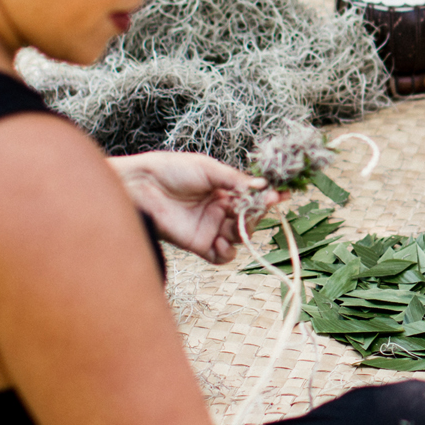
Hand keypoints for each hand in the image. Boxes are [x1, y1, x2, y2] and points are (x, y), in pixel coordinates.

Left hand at [109, 151, 262, 264]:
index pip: (252, 197)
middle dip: (257, 214)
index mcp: (224, 190)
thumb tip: (263, 185)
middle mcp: (219, 210)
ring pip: (239, 237)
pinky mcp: (198, 244)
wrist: (142, 185)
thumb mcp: (208, 169)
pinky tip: (222, 241)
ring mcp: (209, 228)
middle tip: (260, 205)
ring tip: (236, 224)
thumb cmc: (171, 170)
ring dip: (244, 232)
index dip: (267, 198)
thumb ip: (235, 180)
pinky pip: (221, 256)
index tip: (282, 195)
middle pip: (249, 219)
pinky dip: (227, 252)